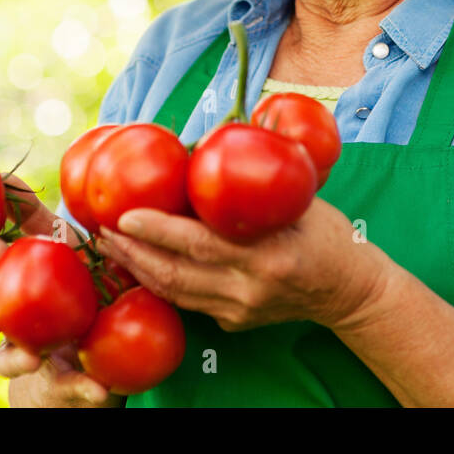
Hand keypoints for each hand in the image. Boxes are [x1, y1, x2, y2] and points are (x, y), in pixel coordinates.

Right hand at [0, 178, 120, 407]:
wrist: (93, 351)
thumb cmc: (75, 286)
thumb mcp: (66, 249)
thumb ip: (38, 217)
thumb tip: (7, 172)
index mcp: (19, 288)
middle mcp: (18, 325)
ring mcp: (37, 357)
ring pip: (11, 361)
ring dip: (15, 359)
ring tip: (32, 356)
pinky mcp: (67, 385)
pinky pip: (75, 390)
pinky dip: (85, 390)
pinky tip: (99, 388)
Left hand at [94, 196, 389, 332]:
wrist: (350, 292)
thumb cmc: (330, 236)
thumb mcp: (304, 200)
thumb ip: (262, 178)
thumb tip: (227, 129)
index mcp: (268, 257)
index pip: (201, 244)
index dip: (159, 230)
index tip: (126, 213)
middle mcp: (249, 290)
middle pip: (176, 274)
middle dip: (133, 251)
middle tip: (102, 226)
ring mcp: (239, 311)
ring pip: (175, 293)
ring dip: (137, 269)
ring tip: (111, 243)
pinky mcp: (233, 324)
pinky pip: (187, 302)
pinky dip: (159, 281)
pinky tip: (139, 262)